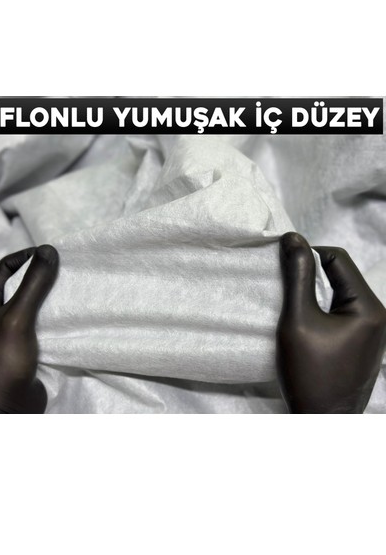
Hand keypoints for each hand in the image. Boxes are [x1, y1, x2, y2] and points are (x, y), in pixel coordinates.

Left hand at [0, 245, 57, 413]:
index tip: (51, 254)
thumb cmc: (5, 360)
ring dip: (50, 296)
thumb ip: (33, 284)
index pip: (5, 268)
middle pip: (20, 284)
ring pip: (32, 304)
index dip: (27, 257)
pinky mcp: (25, 346)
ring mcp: (9, 331)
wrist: (7, 407)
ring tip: (70, 289)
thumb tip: (49, 251)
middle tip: (64, 270)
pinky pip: (41, 323)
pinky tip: (70, 315)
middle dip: (41, 275)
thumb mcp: (18, 317)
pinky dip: (54, 316)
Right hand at [277, 232, 385, 413]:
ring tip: (294, 306)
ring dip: (316, 293)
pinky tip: (307, 323)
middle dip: (312, 275)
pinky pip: (344, 313)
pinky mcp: (366, 343)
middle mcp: (379, 315)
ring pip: (341, 294)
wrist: (321, 422)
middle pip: (342, 275)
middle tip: (285, 286)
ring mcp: (374, 331)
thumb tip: (293, 238)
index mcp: (369, 307)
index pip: (337, 258)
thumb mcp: (297, 320)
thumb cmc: (308, 373)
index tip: (282, 263)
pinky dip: (324, 310)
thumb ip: (297, 276)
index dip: (308, 253)